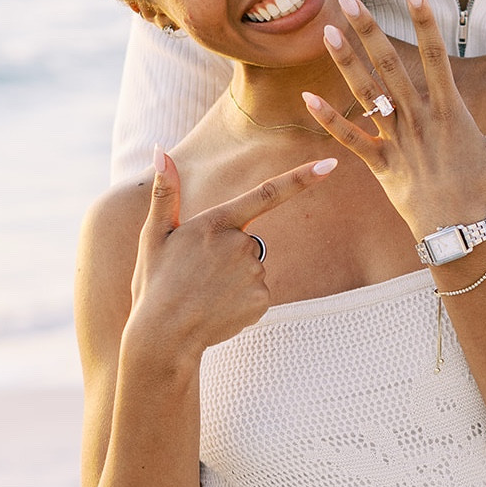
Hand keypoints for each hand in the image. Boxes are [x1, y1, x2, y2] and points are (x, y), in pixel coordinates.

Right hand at [127, 147, 336, 357]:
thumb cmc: (155, 283)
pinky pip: (257, 293)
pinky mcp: (261, 299)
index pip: (267, 193)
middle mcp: (241, 245)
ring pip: (253, 268)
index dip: (302, 178)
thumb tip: (159, 150)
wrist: (163, 336)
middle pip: (248, 242)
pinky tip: (218, 308)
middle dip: (229, 255)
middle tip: (198, 274)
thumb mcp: (154, 235)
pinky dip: (240, 301)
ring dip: (233, 279)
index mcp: (217, 223)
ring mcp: (254, 274)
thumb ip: (165, 192)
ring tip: (205, 293)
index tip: (331, 164)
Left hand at [302, 0, 485, 237]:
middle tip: (348, 0)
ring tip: (326, 32)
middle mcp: (419, 119)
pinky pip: (350, 139)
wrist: (456, 230)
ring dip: (345, 63)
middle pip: (390, 66)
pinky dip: (329, 119)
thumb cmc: (482, 189)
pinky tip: (307, 97)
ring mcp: (396, 140)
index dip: (425, 20)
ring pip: (366, 94)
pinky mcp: (379, 163)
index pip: (436, 54)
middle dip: (369, 31)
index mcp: (449, 109)